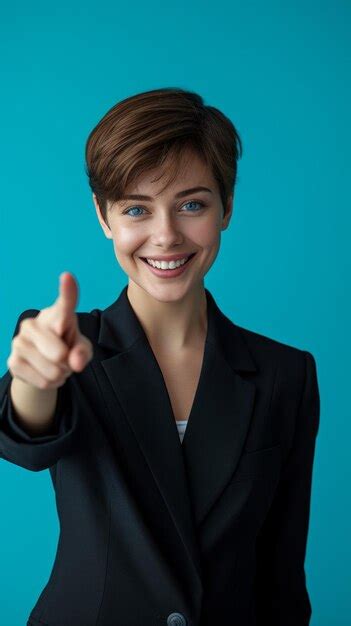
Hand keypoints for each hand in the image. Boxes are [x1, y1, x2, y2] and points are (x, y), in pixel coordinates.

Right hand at [7, 272, 92, 389]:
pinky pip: (43, 381)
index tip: (68, 277)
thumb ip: (83, 352)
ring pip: (53, 370)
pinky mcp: (13, 361)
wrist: (42, 364)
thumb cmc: (66, 347)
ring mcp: (19, 341)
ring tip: (56, 365)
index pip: (64, 302)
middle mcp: (33, 323)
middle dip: (68, 362)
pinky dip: (51, 383)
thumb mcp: (81, 348)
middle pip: (60, 353)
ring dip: (60, 374)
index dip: (67, 291)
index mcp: (55, 314)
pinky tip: (45, 373)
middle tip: (65, 357)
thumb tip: (75, 362)